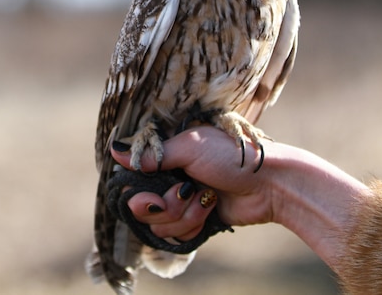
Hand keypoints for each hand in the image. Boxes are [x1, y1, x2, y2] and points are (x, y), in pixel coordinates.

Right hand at [111, 125, 269, 241]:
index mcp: (167, 156)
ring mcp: (181, 202)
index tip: (149, 197)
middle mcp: (169, 179)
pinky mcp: (194, 221)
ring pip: (160, 224)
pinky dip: (193, 223)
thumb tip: (115, 150)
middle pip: (142, 207)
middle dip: (163, 206)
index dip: (137, 195)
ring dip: (184, 214)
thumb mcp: (190, 147)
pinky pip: (176, 234)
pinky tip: (211, 208)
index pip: (134, 180)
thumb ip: (152, 155)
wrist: (267, 184)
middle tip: (183, 195)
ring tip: (205, 198)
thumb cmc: (230, 156)